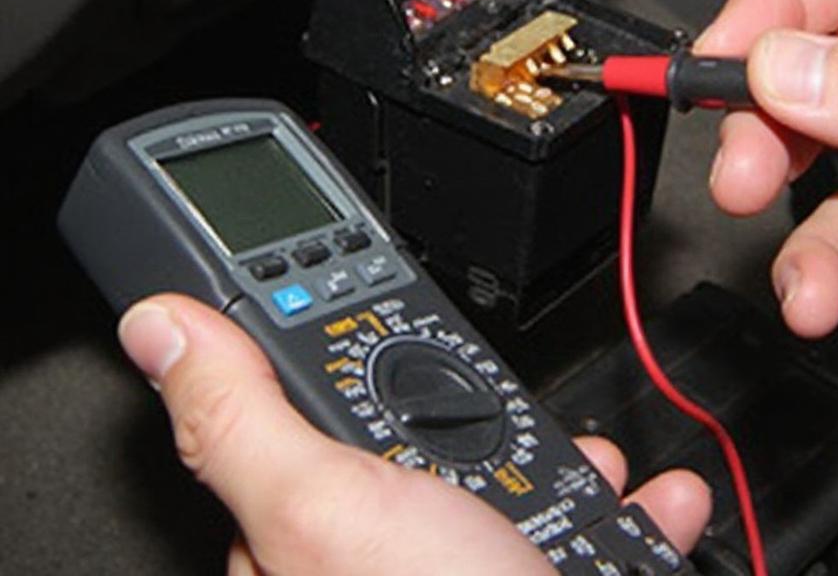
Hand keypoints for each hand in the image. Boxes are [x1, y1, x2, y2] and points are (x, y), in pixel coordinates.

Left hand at [117, 294, 710, 574]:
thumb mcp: (326, 511)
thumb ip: (241, 418)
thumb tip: (160, 329)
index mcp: (301, 538)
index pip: (307, 419)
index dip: (346, 357)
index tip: (390, 317)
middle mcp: (373, 566)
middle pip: (425, 447)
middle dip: (477, 414)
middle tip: (498, 398)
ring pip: (508, 486)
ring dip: (568, 459)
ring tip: (592, 454)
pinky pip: (580, 532)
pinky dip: (619, 510)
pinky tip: (648, 502)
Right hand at [696, 0, 837, 336]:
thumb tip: (777, 66)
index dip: (774, 6)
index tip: (716, 57)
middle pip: (823, 62)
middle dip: (768, 112)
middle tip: (736, 154)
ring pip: (830, 154)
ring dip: (784, 196)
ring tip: (760, 219)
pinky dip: (824, 264)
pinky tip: (814, 288)